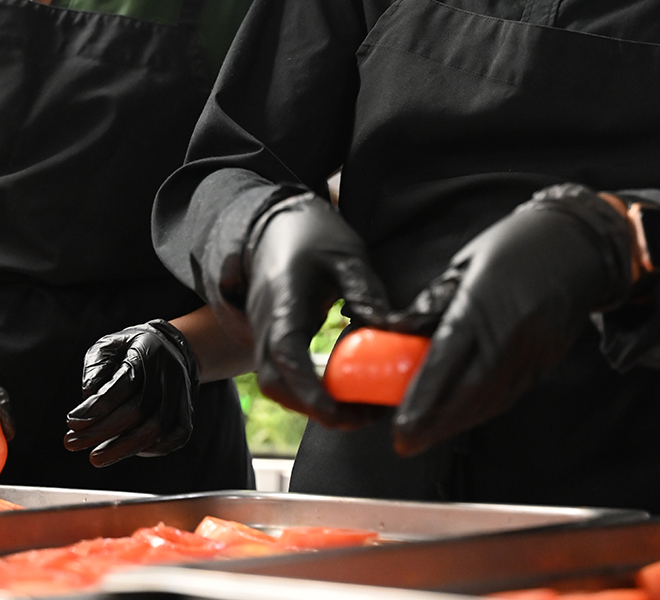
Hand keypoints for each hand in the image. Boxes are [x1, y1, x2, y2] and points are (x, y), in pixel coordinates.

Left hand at [64, 320, 197, 465]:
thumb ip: (96, 367)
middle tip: (72, 443)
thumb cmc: (132, 349)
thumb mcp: (109, 345)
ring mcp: (182, 396)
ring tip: (96, 458)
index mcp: (148, 354)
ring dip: (124, 448)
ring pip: (157, 429)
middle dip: (103, 431)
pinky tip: (125, 451)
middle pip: (139, 410)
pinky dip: (149, 449)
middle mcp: (169, 375)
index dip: (97, 407)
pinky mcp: (188, 414)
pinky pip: (173, 438)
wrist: (172, 349)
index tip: (72, 423)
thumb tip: (89, 397)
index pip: (123, 385)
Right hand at [245, 194, 389, 427]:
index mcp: (283, 299)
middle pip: (275, 382)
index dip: (309, 389)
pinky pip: (283, 374)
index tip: (339, 412)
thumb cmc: (313, 236)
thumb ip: (367, 294)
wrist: (273, 226)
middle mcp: (265, 322)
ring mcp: (263, 332)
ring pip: (277, 384)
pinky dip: (311, 391)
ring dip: (314, 404)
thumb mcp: (348, 257)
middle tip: (366, 416)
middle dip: (316, 409)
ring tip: (362, 408)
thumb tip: (396, 332)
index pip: (286, 353)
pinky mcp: (271, 339)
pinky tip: (347, 391)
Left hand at [387, 184, 634, 455]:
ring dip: (457, 423)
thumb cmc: (514, 245)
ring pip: (491, 400)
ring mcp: (532, 350)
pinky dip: (482, 410)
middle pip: (469, 393)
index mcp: (481, 303)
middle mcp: (510, 333)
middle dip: (435, 423)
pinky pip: (509, 394)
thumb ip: (433, 304)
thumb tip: (399, 332)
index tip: (399, 425)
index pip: (446, 361)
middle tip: (406, 442)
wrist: (579, 245)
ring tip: (425, 435)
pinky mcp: (545, 360)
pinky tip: (459, 417)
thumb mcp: (464, 266)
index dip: (421, 398)